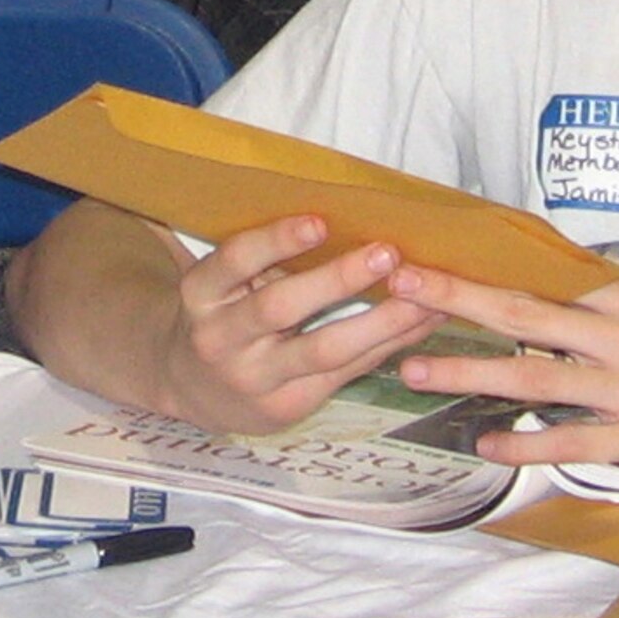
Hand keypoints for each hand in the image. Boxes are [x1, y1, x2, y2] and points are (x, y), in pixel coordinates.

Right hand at [157, 216, 448, 433]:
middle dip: (337, 280)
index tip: (320, 221)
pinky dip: (389, 344)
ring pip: (325, 350)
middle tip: (387, 254)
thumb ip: (266, 256)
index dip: (276, 240)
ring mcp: (254, 378)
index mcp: (202, 293)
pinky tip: (423, 322)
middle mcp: (220, 338)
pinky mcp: (286, 406)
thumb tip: (348, 211)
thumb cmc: (227, 313)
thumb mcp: (225, 282)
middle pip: (280, 308)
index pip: (234, 261)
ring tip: (425, 295)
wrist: (193, 389)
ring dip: (382, 321)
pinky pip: (346, 371)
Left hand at [386, 263, 618, 476]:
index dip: (485, 268)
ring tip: (416, 368)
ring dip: (468, 370)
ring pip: (534, 376)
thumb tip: (553, 298)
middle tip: (400, 286)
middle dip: (457, 298)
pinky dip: (524, 441)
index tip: (435, 256)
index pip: (545, 278)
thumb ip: (613, 311)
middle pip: (526, 313)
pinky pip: (570, 441)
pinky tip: (484, 442)